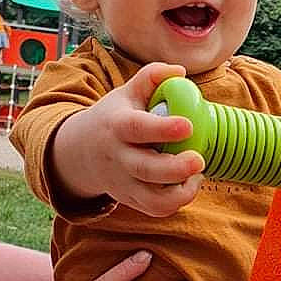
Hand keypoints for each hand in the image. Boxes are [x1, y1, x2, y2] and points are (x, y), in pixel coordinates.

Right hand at [53, 62, 204, 215]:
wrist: (81, 152)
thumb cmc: (114, 118)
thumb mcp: (126, 92)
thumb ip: (152, 77)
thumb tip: (179, 72)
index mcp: (118, 126)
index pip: (138, 128)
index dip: (163, 129)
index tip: (188, 126)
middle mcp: (120, 157)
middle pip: (145, 169)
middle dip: (175, 168)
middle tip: (199, 160)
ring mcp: (124, 182)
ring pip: (152, 199)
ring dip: (179, 193)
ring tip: (196, 175)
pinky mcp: (131, 199)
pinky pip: (156, 209)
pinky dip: (176, 202)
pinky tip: (187, 183)